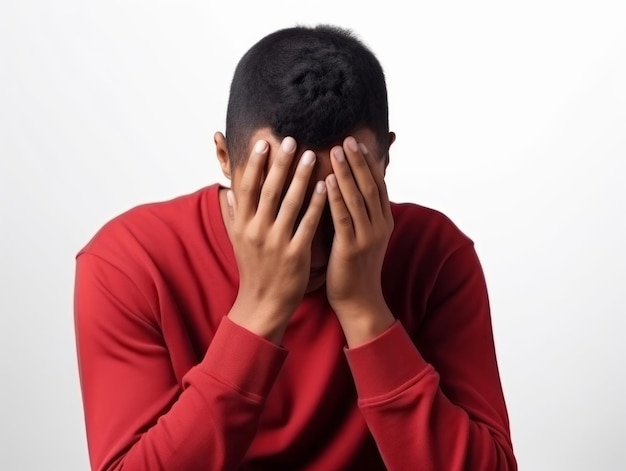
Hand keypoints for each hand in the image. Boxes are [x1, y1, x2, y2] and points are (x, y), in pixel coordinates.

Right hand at [226, 137, 326, 342]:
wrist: (263, 303)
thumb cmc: (253, 268)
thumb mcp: (238, 241)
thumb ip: (233, 214)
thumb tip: (228, 190)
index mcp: (242, 225)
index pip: (246, 187)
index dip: (254, 163)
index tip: (264, 142)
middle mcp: (256, 230)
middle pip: (268, 190)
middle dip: (280, 164)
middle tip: (291, 140)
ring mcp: (276, 242)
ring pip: (289, 203)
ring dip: (301, 178)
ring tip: (312, 155)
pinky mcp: (295, 254)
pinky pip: (307, 224)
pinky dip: (316, 204)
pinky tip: (324, 187)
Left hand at [325, 137, 394, 344]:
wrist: (358, 302)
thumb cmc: (354, 268)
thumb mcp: (362, 237)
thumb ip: (358, 214)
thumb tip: (346, 190)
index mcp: (383, 222)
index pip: (377, 185)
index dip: (368, 163)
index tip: (358, 142)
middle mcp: (379, 226)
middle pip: (369, 186)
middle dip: (358, 161)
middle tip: (346, 138)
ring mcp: (367, 237)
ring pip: (357, 197)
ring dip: (347, 172)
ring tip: (337, 150)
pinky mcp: (351, 248)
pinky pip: (343, 217)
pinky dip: (335, 196)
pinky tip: (327, 180)